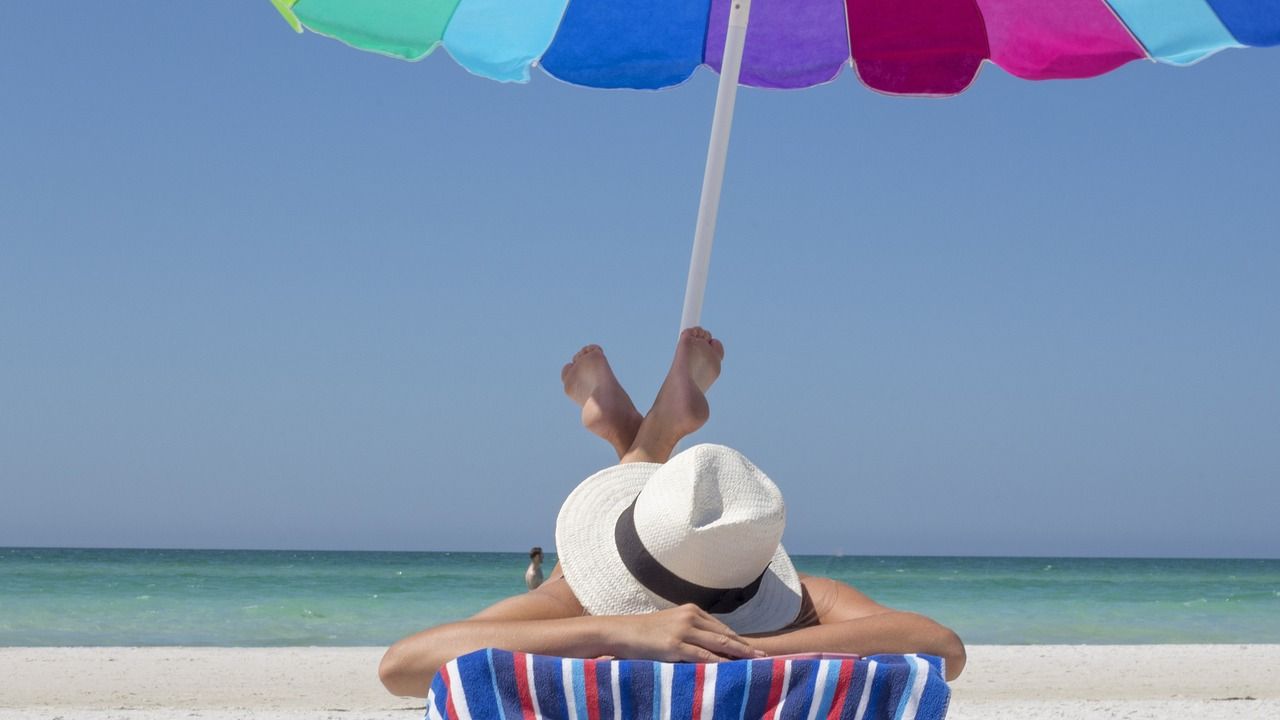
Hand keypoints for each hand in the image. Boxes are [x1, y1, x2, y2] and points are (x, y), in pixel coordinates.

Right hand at [607, 604, 765, 662]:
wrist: (622, 632)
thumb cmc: (645, 632)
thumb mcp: (671, 625)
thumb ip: (690, 631)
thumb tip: (708, 645)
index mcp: (691, 610)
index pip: (721, 627)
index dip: (739, 639)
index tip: (754, 648)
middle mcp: (690, 617)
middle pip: (725, 634)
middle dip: (745, 646)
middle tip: (764, 655)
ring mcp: (683, 630)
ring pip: (718, 643)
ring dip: (739, 654)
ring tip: (755, 662)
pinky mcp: (675, 645)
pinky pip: (702, 655)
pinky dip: (719, 662)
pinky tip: (731, 668)